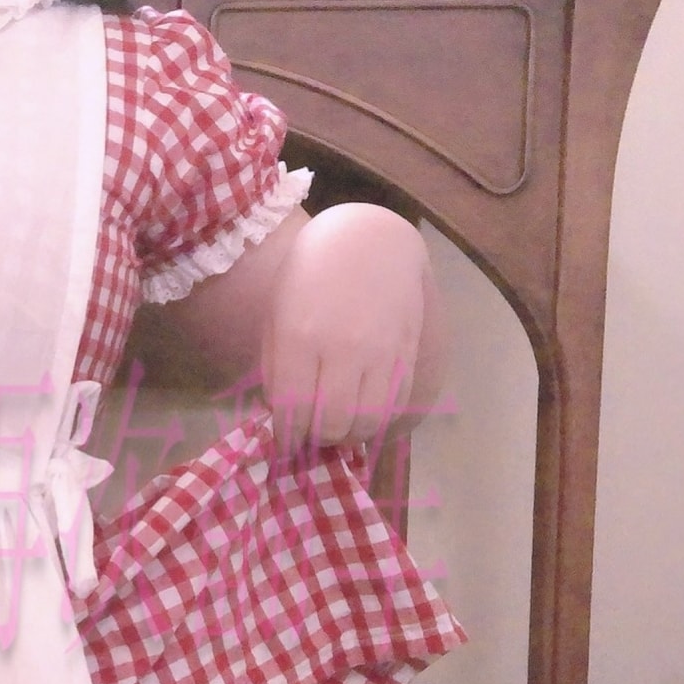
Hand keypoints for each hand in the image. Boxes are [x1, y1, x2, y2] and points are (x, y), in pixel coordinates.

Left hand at [259, 204, 427, 450]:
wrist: (369, 239)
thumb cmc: (309, 275)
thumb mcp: (276, 316)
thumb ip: (275, 367)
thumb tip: (281, 415)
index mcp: (299, 338)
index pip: (292, 409)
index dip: (287, 437)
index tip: (285, 445)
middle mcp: (342, 348)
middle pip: (332, 423)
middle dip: (318, 439)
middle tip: (312, 437)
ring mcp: (381, 351)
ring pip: (368, 421)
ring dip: (350, 436)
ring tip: (338, 429)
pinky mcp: (408, 352)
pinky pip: (395, 404)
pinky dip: (379, 420)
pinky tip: (364, 414)